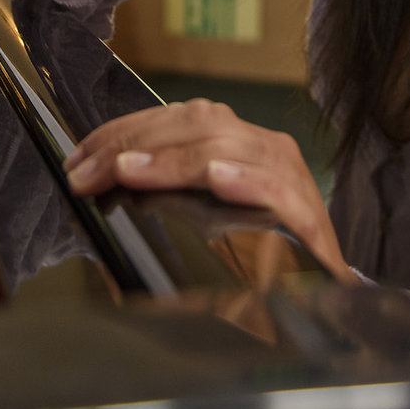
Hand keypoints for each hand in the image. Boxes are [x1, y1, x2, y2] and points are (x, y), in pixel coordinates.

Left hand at [64, 98, 352, 282]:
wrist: (330, 290)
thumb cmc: (265, 251)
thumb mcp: (214, 211)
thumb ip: (171, 191)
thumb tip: (103, 184)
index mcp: (239, 141)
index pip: (175, 118)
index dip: (123, 132)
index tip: (79, 157)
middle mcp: (262, 147)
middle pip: (192, 126)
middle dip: (129, 145)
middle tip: (84, 173)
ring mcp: (285, 174)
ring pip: (222, 148)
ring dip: (169, 160)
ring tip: (127, 171)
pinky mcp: (306, 211)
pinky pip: (272, 186)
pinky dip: (243, 179)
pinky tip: (217, 179)